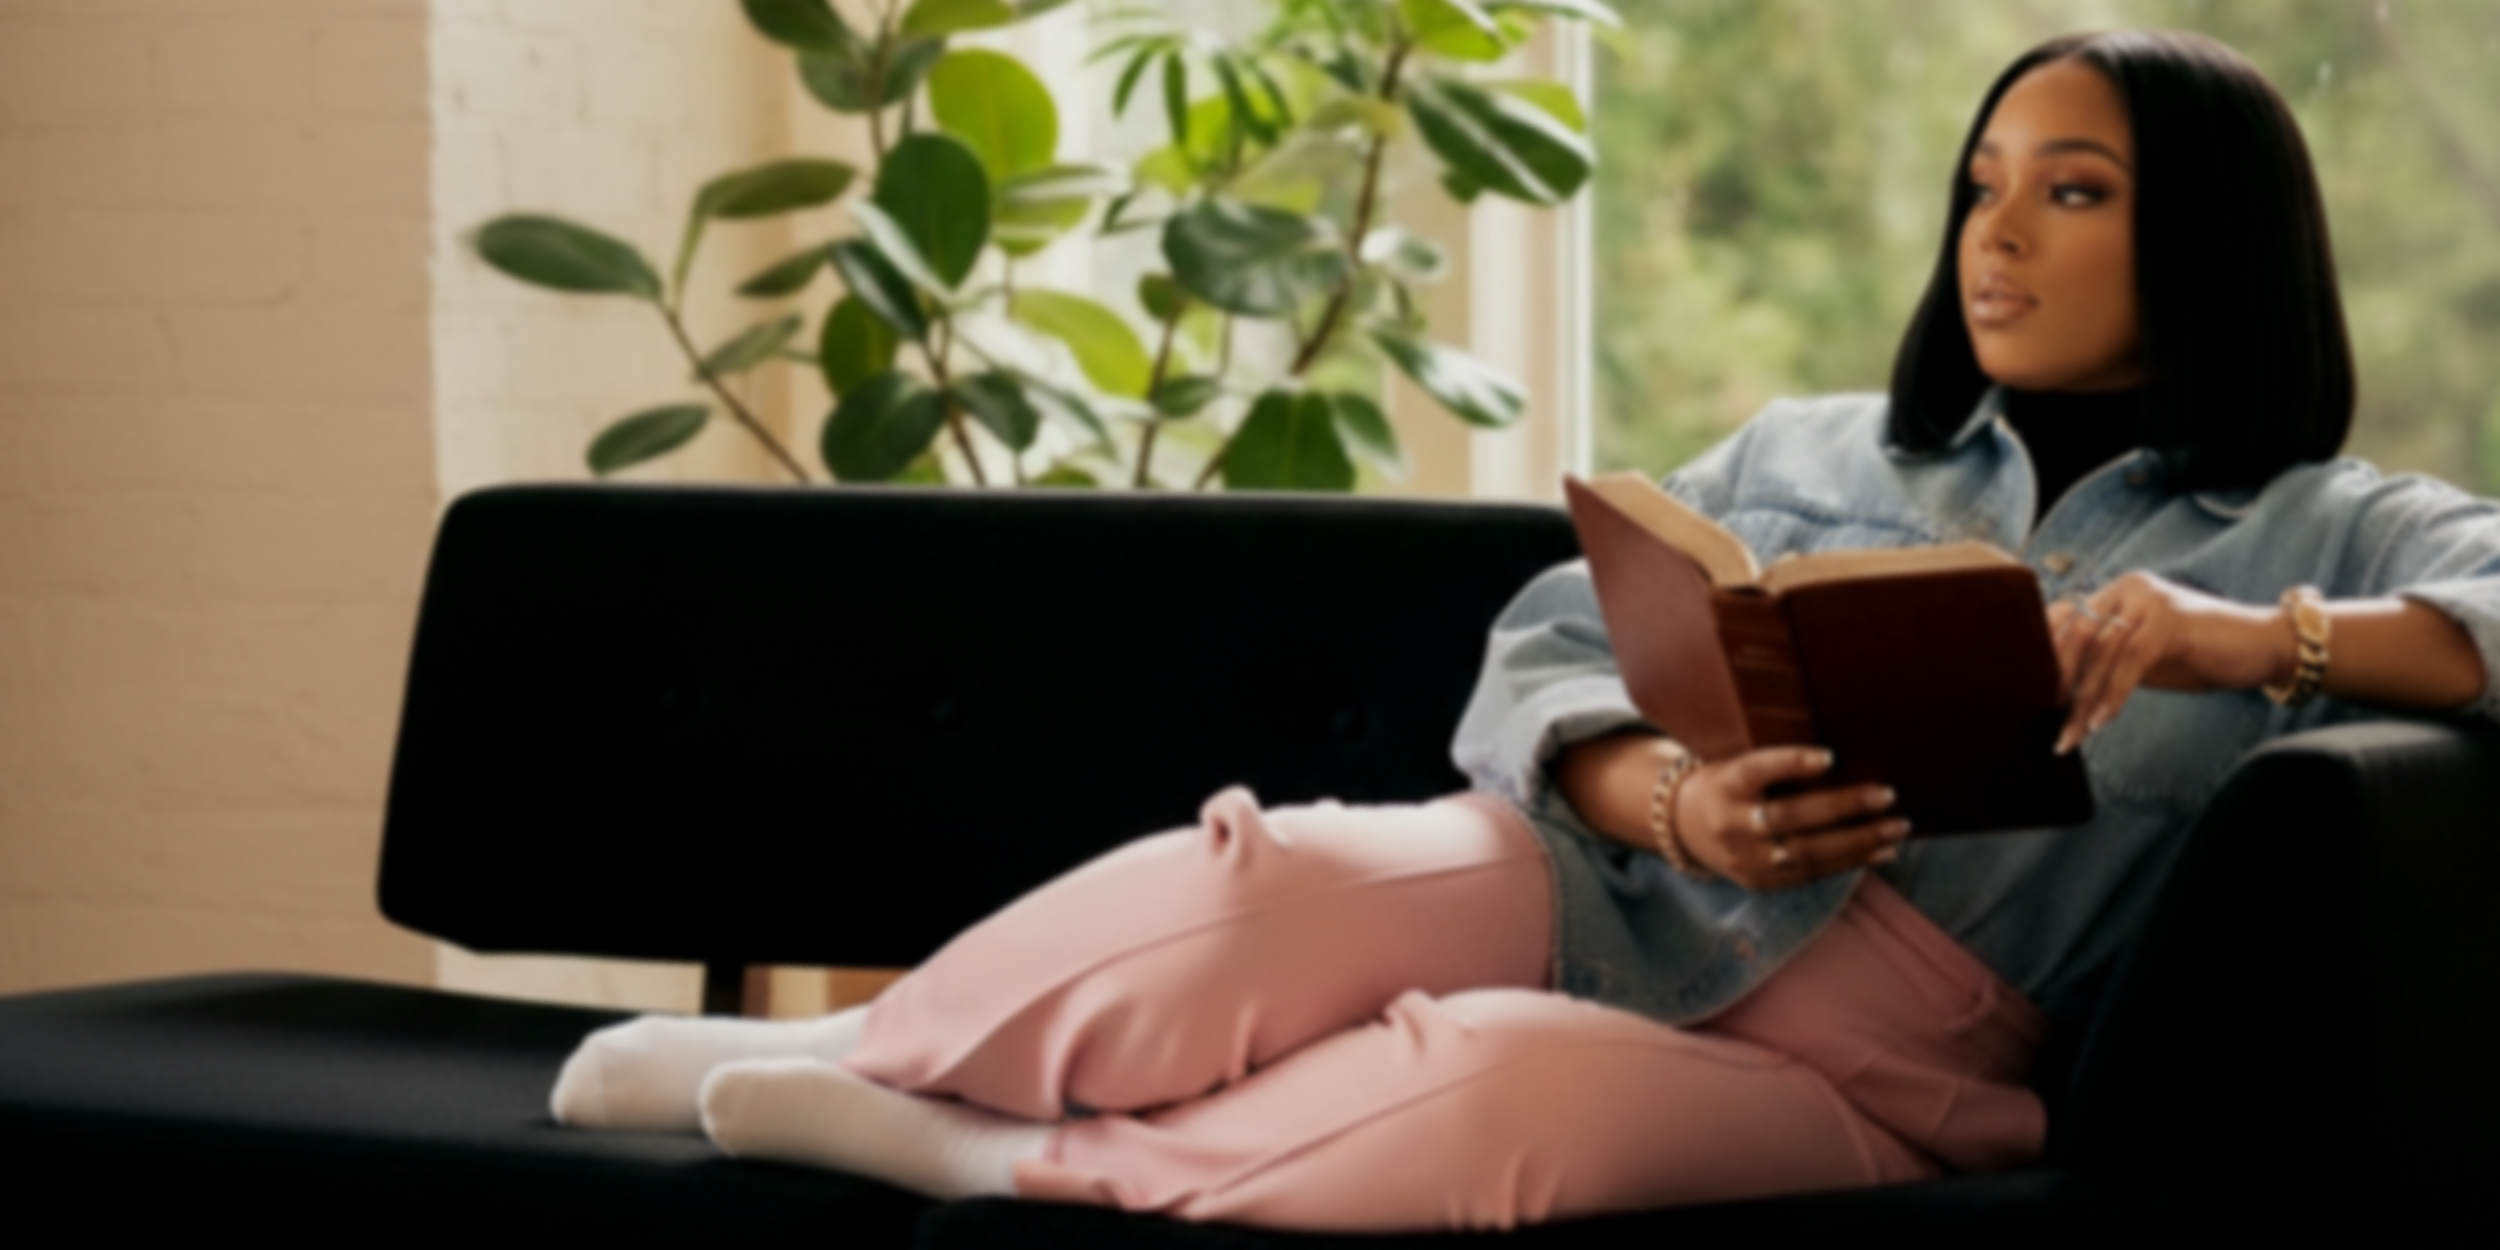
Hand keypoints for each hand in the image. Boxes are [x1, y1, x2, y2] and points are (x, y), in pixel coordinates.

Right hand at [1671, 746, 1908, 890]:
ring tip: (1897, 826)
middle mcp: (1731, 824)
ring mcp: (1746, 859)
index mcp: (1725, 785)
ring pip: (1807, 852)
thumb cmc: (1730, 782)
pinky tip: (1883, 850)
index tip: (1829, 756)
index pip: (1755, 771)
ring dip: (1859, 840)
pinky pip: (1812, 873)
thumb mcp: (1737, 764)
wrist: (1686, 827)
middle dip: (1842, 807)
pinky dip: (1852, 861)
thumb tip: (1845, 755)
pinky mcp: (1762, 882)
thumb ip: (1775, 764)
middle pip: (1789, 817)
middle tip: (1886, 794)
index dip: (1789, 764)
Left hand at [2048, 571, 2287, 752]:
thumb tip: (2059, 687)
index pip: (2066, 618)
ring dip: (2082, 700)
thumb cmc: (2200, 654)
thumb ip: (2105, 660)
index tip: (2029, 693)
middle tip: (2047, 722)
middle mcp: (2129, 588)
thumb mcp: (2142, 656)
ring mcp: (2149, 600)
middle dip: (2059, 682)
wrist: (2263, 647)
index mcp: (2117, 592)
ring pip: (2100, 653)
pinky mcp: (2169, 621)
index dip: (2046, 656)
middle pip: (2077, 635)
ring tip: (2069, 735)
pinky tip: (2100, 722)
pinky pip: (2129, 662)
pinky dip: (2111, 696)